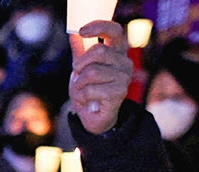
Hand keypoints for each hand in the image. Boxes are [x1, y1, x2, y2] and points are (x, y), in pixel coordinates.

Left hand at [68, 20, 132, 134]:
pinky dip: (82, 97)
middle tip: (78, 77)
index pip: (114, 30)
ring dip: (79, 84)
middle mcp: (125, 63)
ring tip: (82, 92)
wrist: (93, 117)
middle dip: (80, 65)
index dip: (98, 27)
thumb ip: (79, 51)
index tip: (81, 31)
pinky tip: (87, 101)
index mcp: (117, 53)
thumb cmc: (89, 91)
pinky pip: (90, 89)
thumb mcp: (81, 69)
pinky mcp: (119, 93)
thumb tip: (74, 33)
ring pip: (91, 72)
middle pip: (98, 51)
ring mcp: (124, 78)